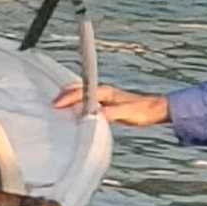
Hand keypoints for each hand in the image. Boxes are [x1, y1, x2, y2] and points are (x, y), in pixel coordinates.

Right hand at [55, 81, 170, 127]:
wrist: (155, 110)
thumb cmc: (142, 111)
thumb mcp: (126, 113)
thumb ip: (110, 113)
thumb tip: (93, 116)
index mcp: (105, 92)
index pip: (82, 93)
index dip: (68, 98)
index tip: (56, 105)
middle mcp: (103, 92)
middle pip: (78, 90)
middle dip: (64, 95)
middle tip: (51, 104)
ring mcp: (104, 98)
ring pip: (81, 94)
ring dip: (69, 98)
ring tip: (57, 106)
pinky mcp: (106, 104)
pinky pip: (87, 101)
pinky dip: (77, 104)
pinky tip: (74, 112)